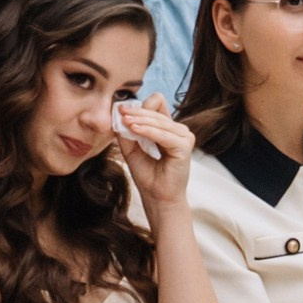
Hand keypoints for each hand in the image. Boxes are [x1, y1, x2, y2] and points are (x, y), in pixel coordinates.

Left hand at [108, 99, 196, 220]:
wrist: (156, 198)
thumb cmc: (147, 176)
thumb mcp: (131, 149)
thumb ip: (126, 132)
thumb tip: (118, 113)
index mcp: (168, 129)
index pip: (157, 104)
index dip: (140, 106)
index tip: (121, 110)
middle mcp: (179, 131)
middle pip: (156, 111)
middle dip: (136, 112)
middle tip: (120, 112)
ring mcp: (184, 137)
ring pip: (159, 121)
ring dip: (140, 120)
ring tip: (124, 121)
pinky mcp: (184, 147)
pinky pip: (164, 134)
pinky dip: (148, 131)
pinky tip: (134, 129)